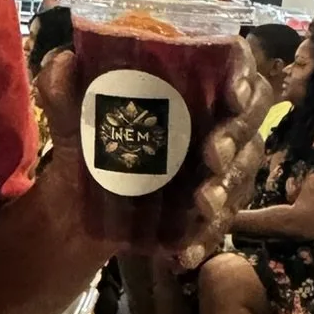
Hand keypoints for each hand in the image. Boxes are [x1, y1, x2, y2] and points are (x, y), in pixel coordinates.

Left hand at [36, 39, 269, 269]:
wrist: (78, 204)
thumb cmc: (89, 142)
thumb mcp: (71, 118)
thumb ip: (63, 90)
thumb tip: (62, 63)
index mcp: (188, 83)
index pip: (234, 62)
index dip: (243, 74)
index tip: (232, 94)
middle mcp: (213, 119)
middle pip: (251, 118)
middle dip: (237, 135)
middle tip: (210, 154)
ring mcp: (219, 167)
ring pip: (244, 172)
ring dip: (228, 187)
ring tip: (201, 202)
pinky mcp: (211, 209)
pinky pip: (221, 223)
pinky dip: (205, 236)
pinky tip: (186, 250)